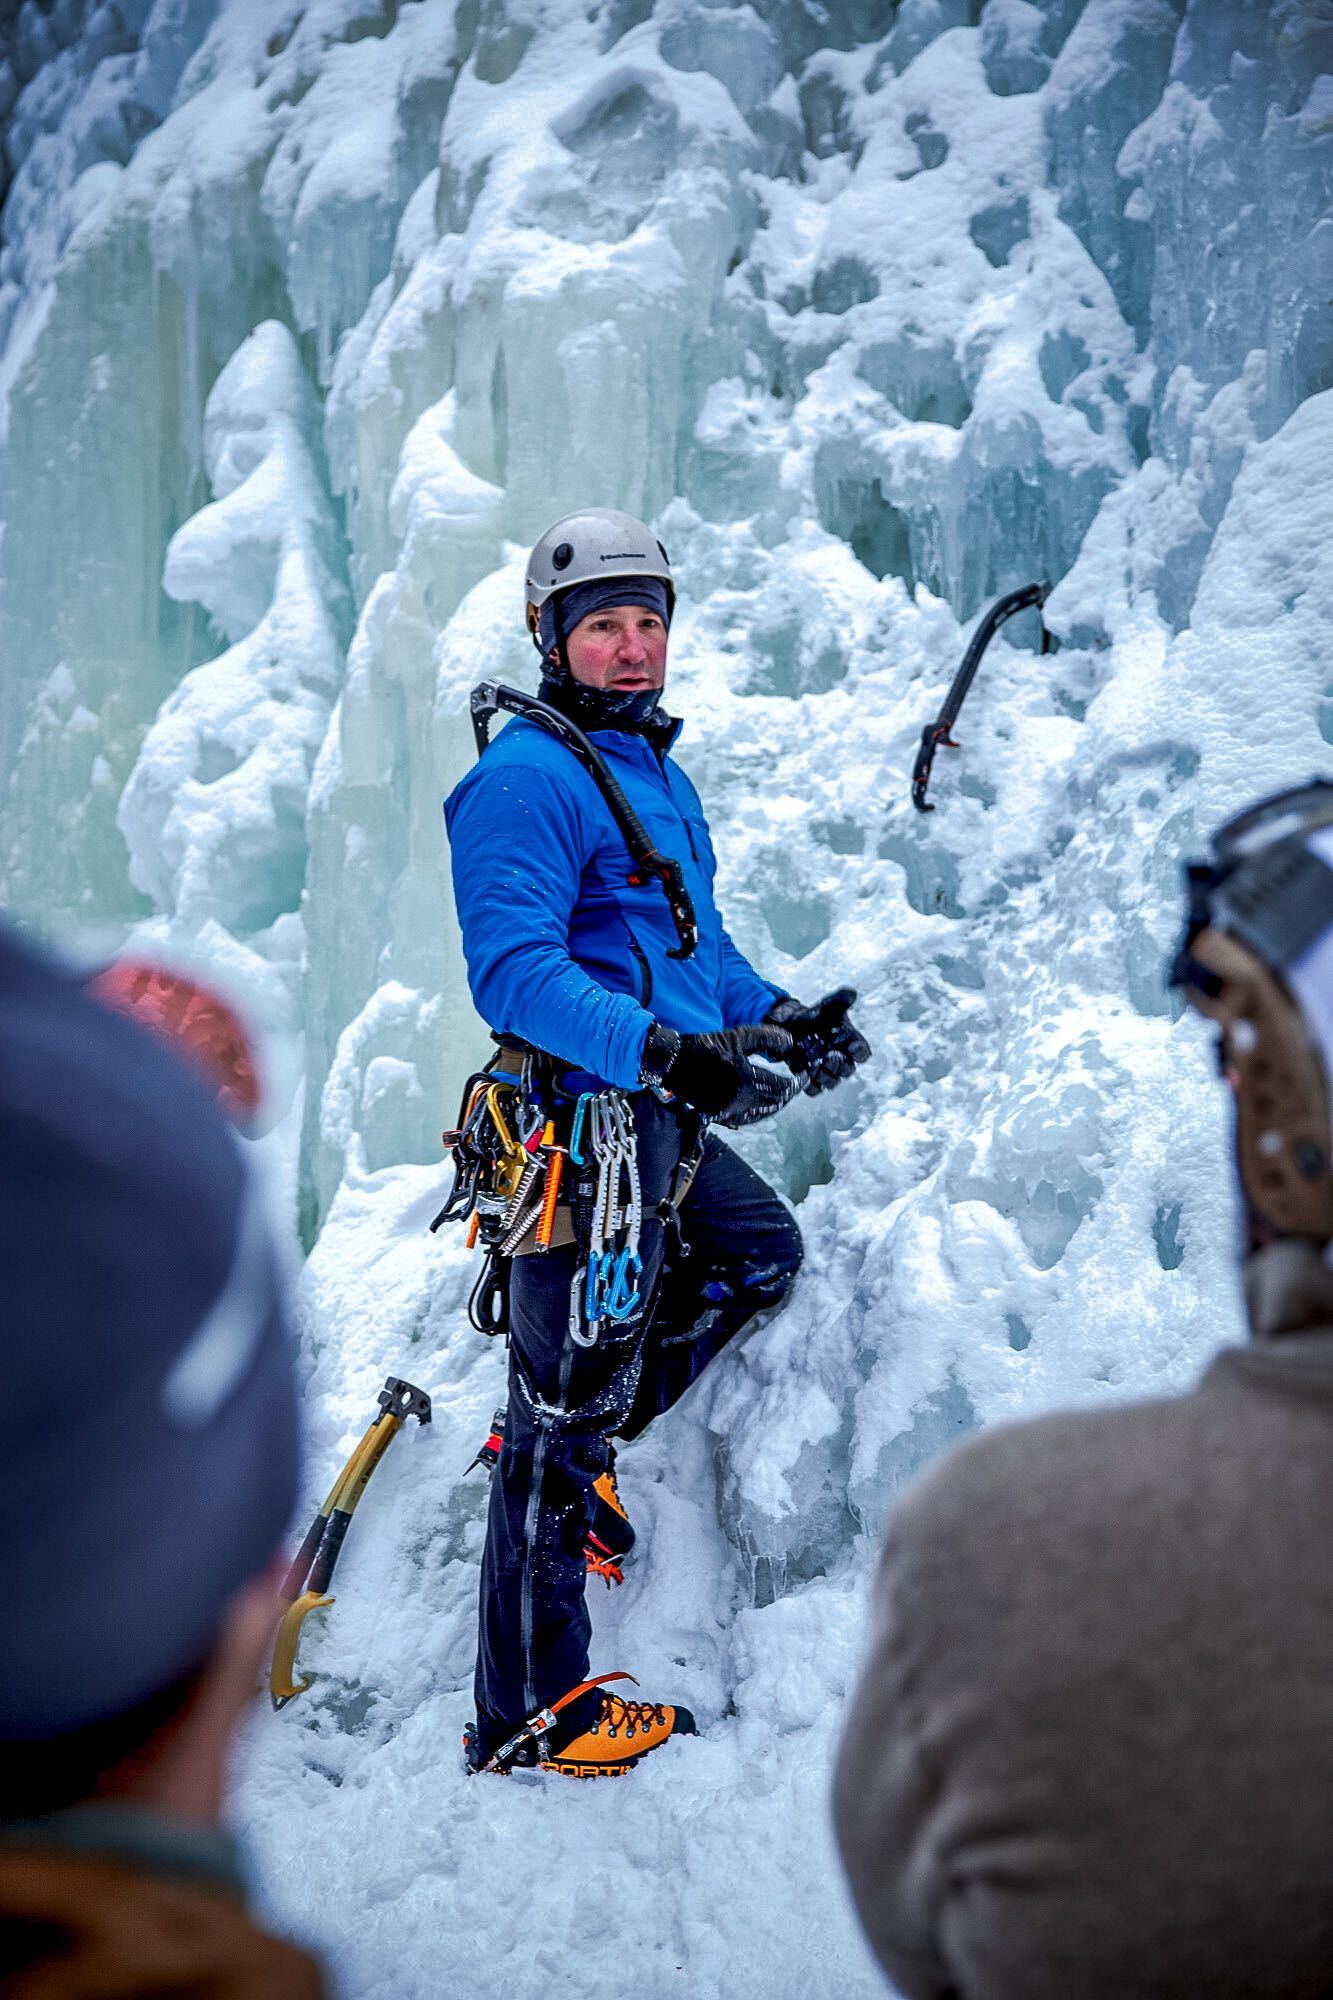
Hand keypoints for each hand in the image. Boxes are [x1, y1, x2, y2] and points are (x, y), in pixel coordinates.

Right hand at [641, 1022, 800, 1127]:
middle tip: (797, 1086)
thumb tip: (790, 1043)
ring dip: (774, 1105)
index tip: (805, 1077)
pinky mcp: (717, 1114)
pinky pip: (744, 1118)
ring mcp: (728, 1110)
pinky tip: (760, 1107)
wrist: (672, 1062)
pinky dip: (757, 1113)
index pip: (782, 1088)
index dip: (797, 1084)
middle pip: (774, 1103)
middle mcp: (739, 1101)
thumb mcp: (738, 1036)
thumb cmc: (705, 1046)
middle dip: (788, 1094)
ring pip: (760, 1113)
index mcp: (747, 1081)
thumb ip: (767, 1038)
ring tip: (782, 1096)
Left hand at [764, 987, 870, 1093]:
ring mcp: (827, 1071)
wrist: (792, 1026)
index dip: (860, 1052)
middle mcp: (842, 1060)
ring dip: (825, 1077)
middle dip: (839, 1066)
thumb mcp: (826, 1006)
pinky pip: (814, 1090)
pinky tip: (803, 1075)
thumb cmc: (816, 1017)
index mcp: (851, 1043)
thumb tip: (851, 992)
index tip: (852, 1046)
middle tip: (828, 1057)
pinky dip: (810, 1086)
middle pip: (847, 1070)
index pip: (863, 1053)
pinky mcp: (811, 1079)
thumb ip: (839, 1000)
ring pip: (832, 1082)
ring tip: (814, 1067)